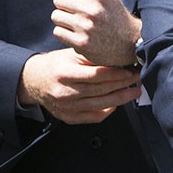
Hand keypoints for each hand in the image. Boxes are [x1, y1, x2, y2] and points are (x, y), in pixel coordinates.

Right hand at [17, 47, 140, 123]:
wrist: (35, 81)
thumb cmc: (56, 65)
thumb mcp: (71, 55)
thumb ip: (92, 58)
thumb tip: (117, 57)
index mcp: (65, 74)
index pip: (96, 75)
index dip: (116, 73)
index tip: (129, 70)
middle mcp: (65, 93)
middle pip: (101, 90)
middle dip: (123, 84)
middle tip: (137, 78)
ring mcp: (67, 108)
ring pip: (100, 105)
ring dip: (121, 98)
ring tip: (134, 91)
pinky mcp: (69, 118)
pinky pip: (94, 117)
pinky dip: (108, 110)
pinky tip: (117, 103)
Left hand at [50, 0, 140, 65]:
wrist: (128, 42)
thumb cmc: (113, 12)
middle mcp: (93, 9)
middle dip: (65, 4)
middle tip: (77, 11)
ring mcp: (87, 27)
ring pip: (56, 16)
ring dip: (63, 19)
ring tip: (77, 22)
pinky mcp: (82, 44)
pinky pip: (58, 32)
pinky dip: (64, 33)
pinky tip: (76, 33)